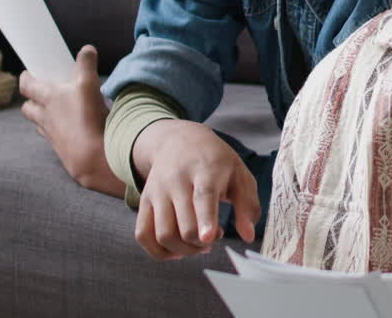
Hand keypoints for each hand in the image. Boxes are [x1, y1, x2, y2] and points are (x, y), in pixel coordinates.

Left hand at [20, 45, 123, 196]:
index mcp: (48, 98)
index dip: (25, 78)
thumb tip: (86, 49)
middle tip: (42, 93)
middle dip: (31, 100)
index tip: (28, 73)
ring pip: (38, 123)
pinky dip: (55, 131)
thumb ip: (87, 65)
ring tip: (56, 111)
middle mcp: (44, 116)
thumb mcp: (90, 85)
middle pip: (27, 107)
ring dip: (42, 116)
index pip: (26, 85)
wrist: (91, 156)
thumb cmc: (87, 118)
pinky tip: (68, 130)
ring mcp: (50, 134)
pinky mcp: (59, 148)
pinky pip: (51, 137)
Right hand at [131, 119, 260, 259]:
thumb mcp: (240, 175)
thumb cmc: (216, 161)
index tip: (208, 237)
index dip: (206, 219)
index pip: (203, 196)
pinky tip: (176, 250)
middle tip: (214, 237)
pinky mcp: (144, 201)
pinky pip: (142, 234)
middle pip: (184, 225)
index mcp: (205, 170)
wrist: (179, 140)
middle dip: (201, 243)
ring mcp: (157, 191)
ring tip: (198, 243)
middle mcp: (177, 180)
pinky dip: (157, 251)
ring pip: (163, 234)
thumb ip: (248, 206)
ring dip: (183, 250)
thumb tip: (248, 236)